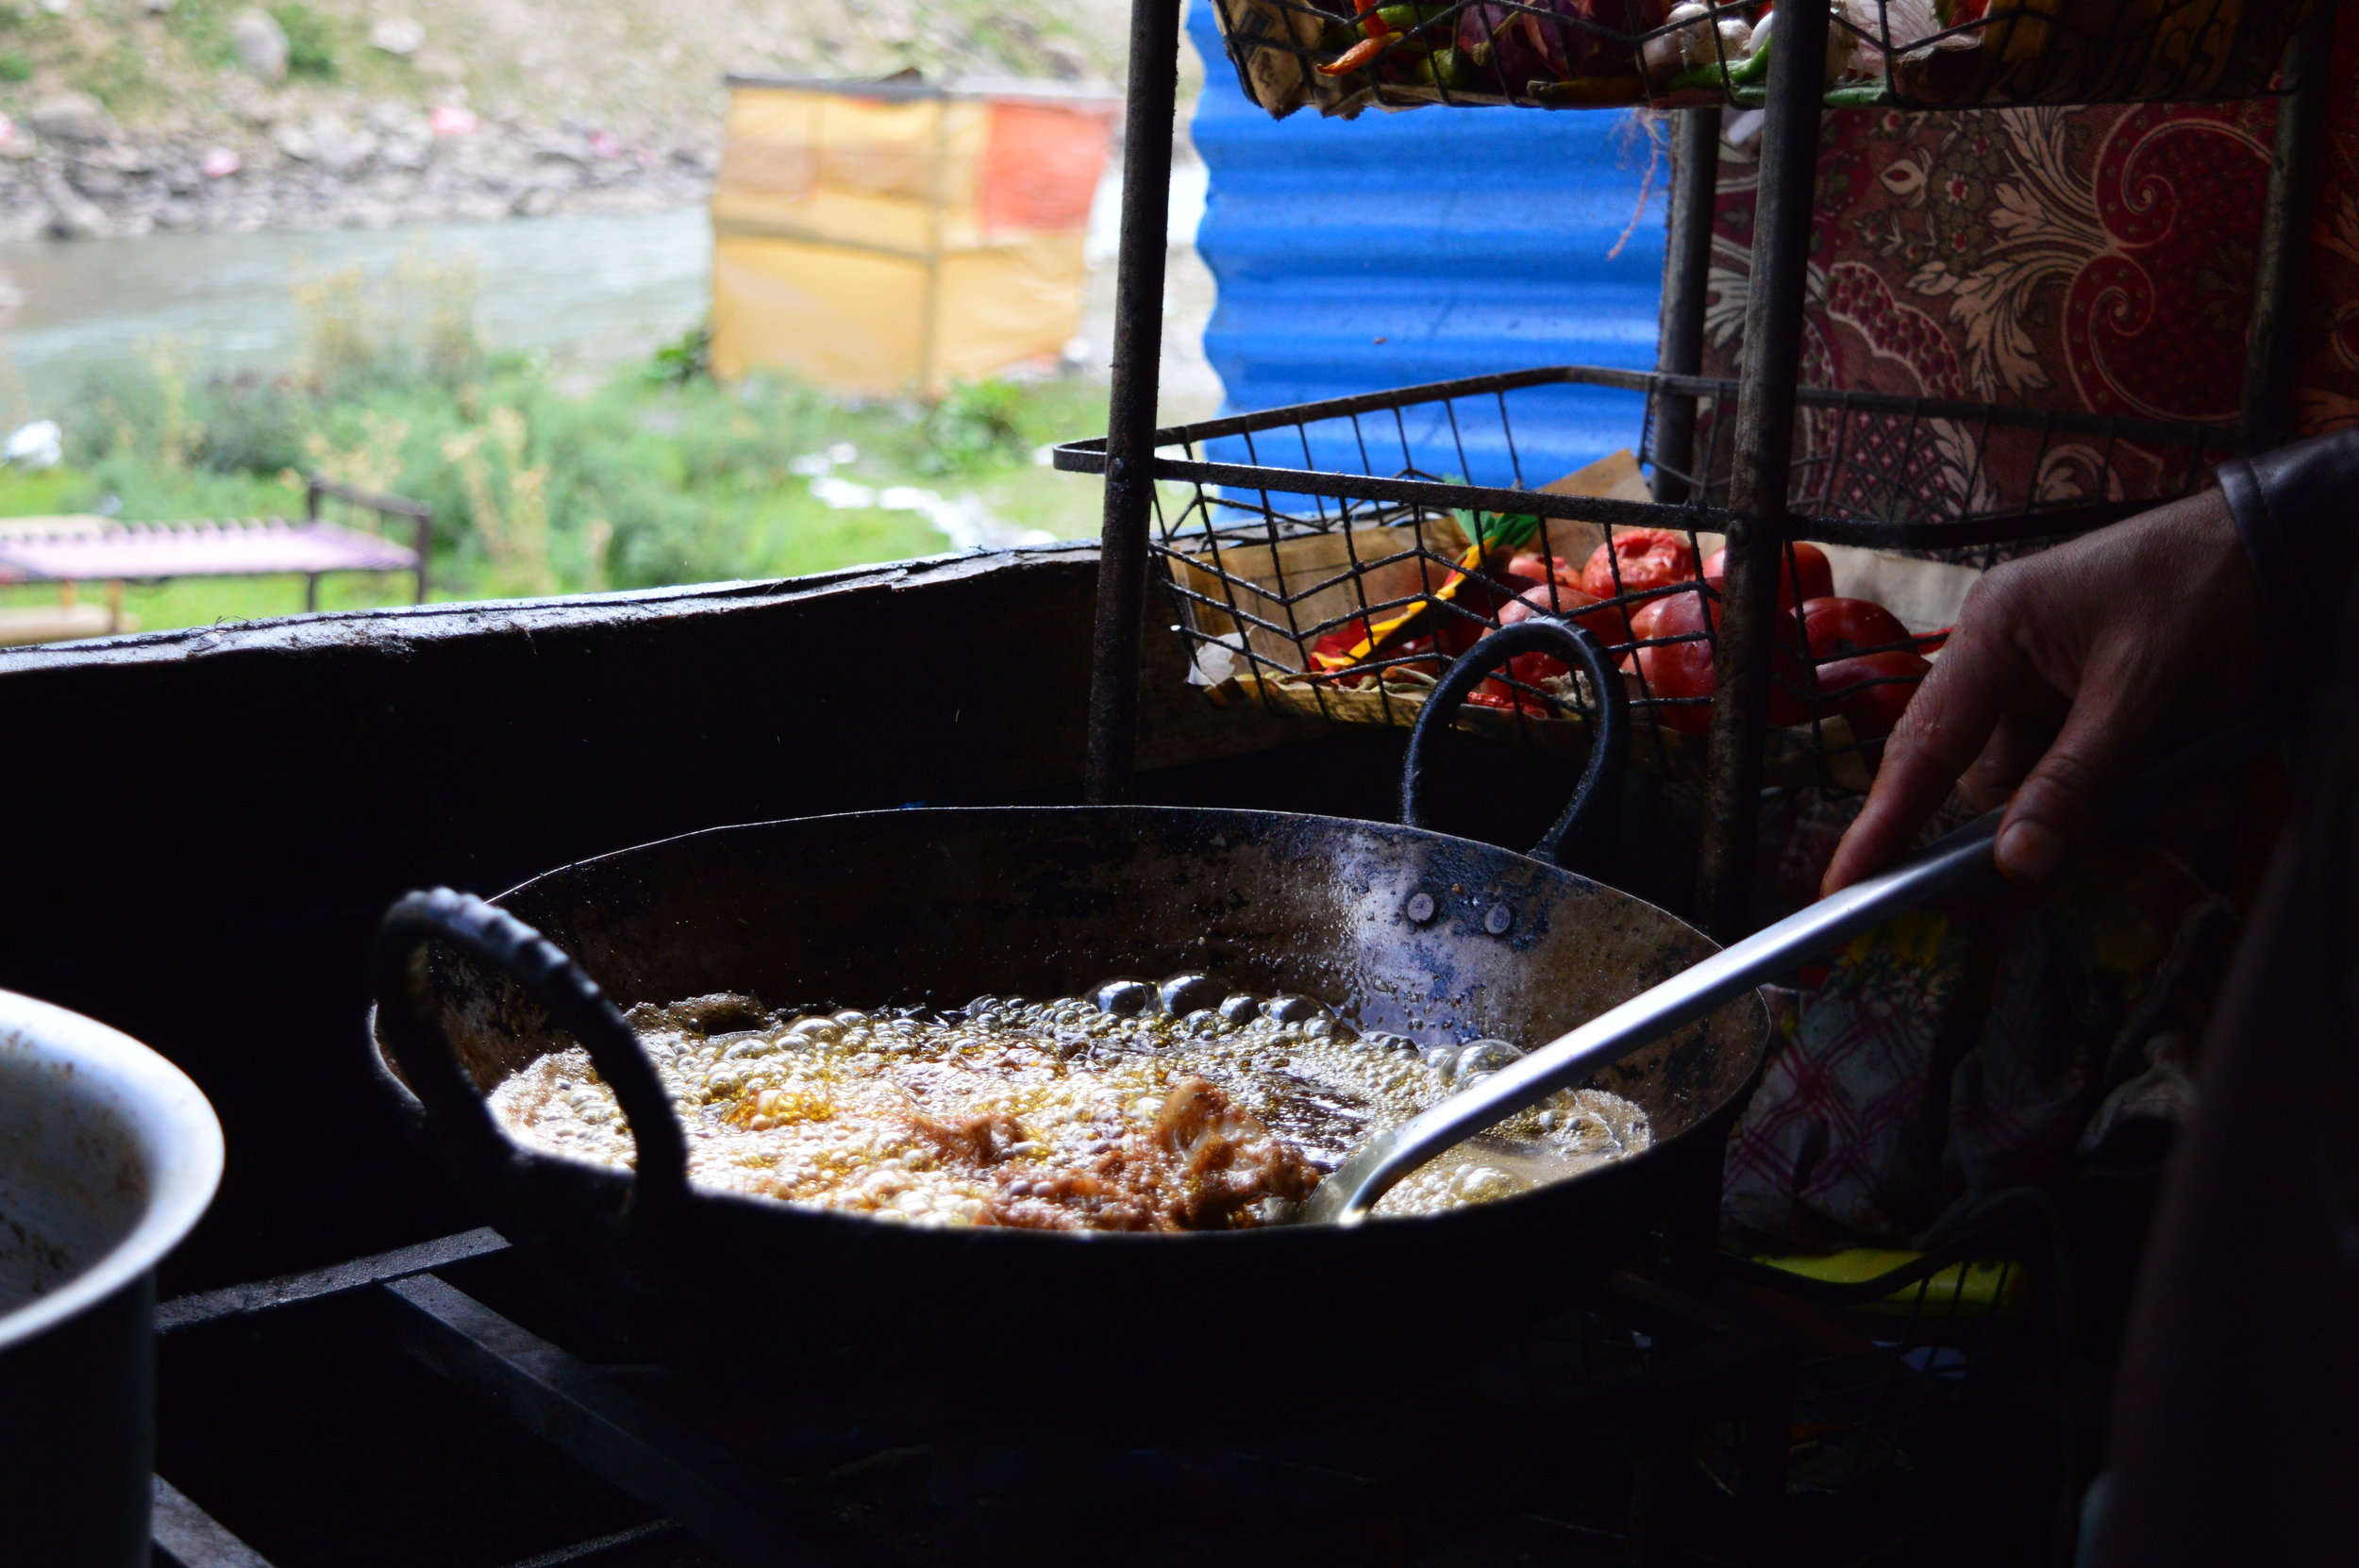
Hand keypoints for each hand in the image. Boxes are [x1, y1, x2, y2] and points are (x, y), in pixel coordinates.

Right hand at [1821, 491, 2260, 894]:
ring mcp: (2058, 684)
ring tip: (2205, 796)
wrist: (2303, 548)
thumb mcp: (2144, 698)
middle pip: (2000, 785)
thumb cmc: (2210, 593)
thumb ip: (2075, 785)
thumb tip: (2014, 867)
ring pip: (2057, 792)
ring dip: (2129, 813)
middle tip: (2145, 842)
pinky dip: (2150, 795)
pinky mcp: (2103, 705)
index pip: (1922, 747)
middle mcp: (2011, 662)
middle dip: (2072, 822)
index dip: (1884, 822)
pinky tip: (2207, 783)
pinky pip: (2099, 778)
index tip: (1846, 886)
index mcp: (1994, 635)